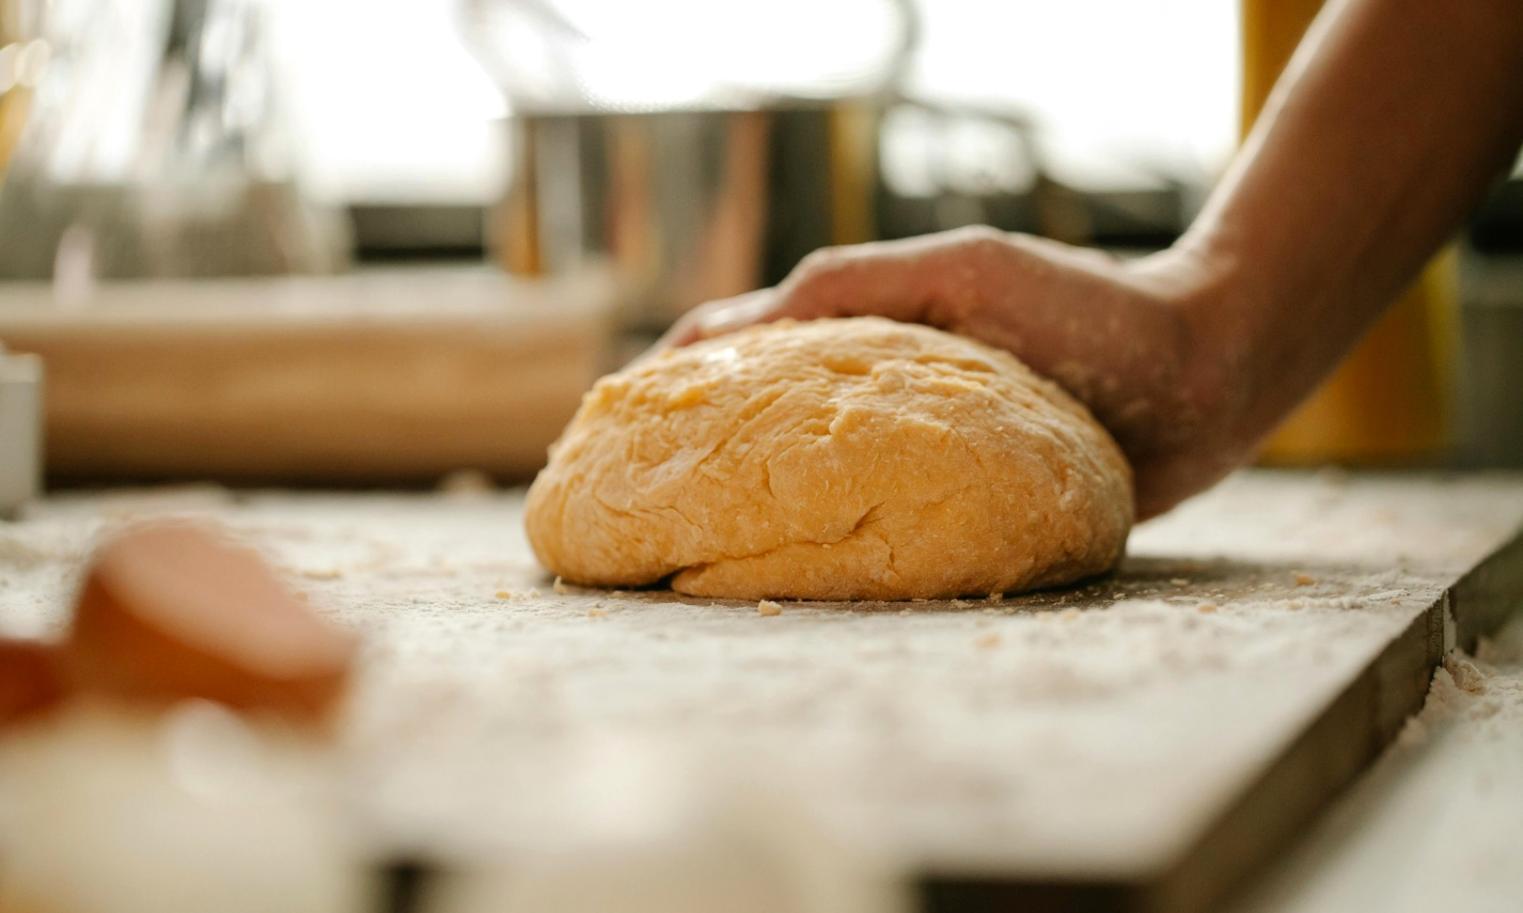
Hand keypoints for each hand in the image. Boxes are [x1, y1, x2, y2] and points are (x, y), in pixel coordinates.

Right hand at [657, 227, 1249, 519]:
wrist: (1204, 372)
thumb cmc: (1085, 307)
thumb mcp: (962, 272)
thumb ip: (853, 286)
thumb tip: (730, 328)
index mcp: (864, 333)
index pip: (740, 352)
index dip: (670, 385)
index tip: (607, 428)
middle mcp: (877, 394)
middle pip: (759, 426)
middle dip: (688, 459)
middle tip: (623, 509)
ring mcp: (915, 453)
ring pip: (808, 489)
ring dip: (745, 517)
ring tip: (678, 555)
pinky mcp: (960, 509)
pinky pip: (877, 539)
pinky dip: (825, 555)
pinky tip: (792, 579)